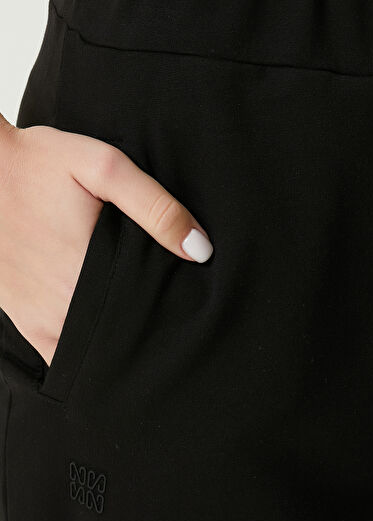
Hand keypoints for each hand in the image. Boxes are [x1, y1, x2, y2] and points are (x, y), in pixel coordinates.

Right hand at [0, 115, 213, 365]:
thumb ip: (154, 207)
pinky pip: (58, 356)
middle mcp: (66, 304)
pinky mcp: (24, 320)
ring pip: (92, 352)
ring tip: (136, 325)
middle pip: (123, 337)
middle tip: (165, 318)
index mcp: (91, 270)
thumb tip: (200, 250)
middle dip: (147, 333)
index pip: (147, 316)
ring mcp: (41, 318)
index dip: (170, 318)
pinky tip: (100, 340)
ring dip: (116, 347)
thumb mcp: (103, 167)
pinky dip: (81, 354)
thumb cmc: (38, 164)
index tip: (184, 313)